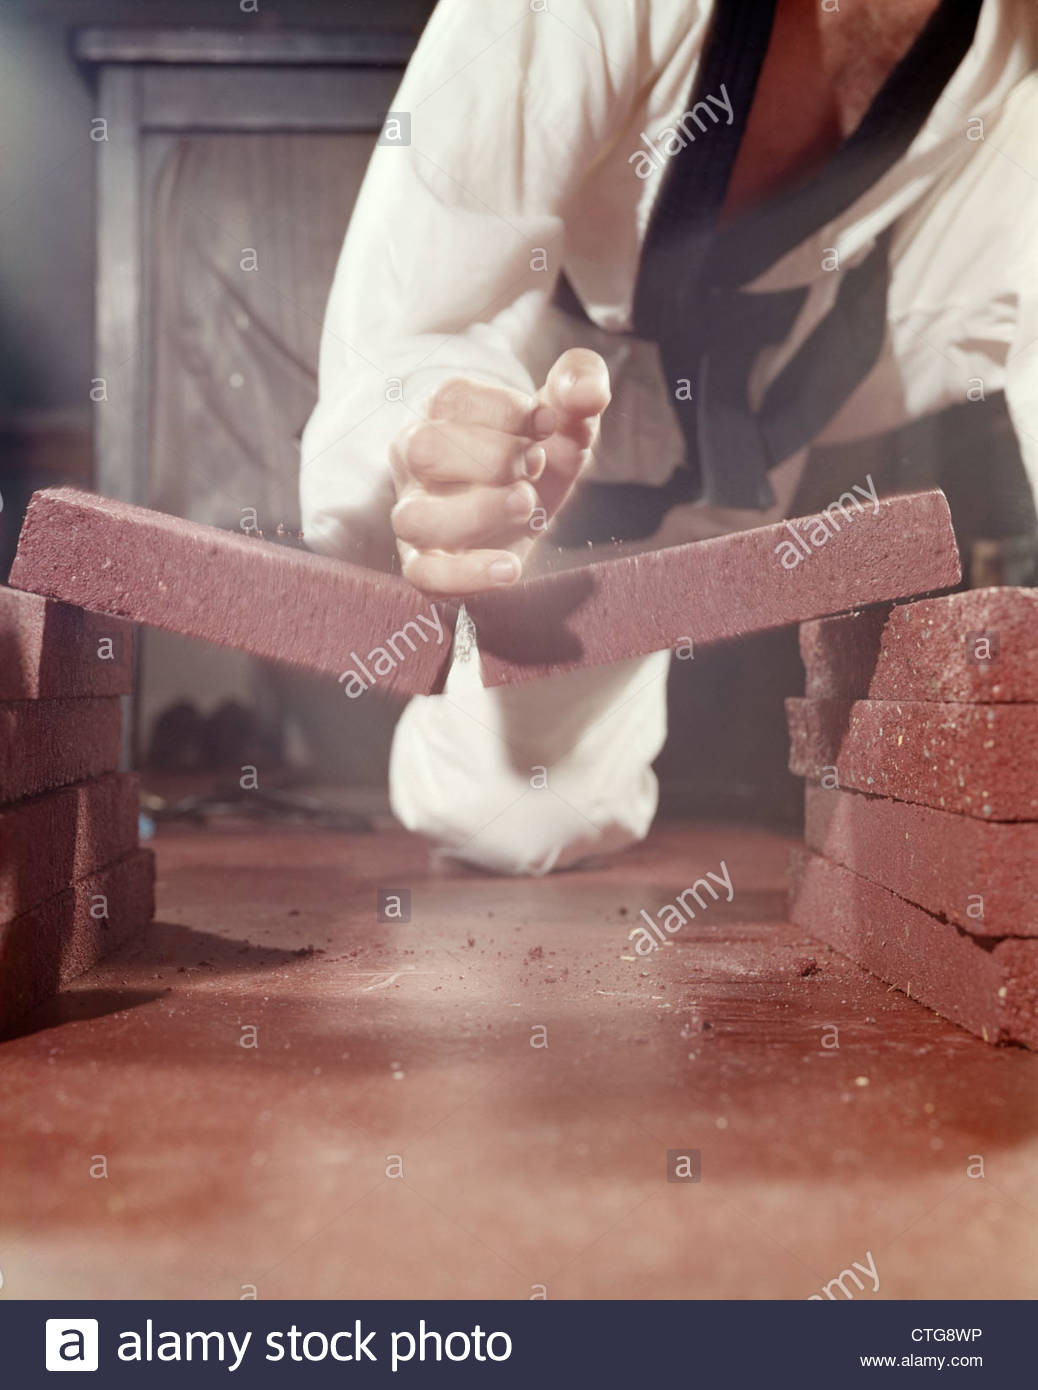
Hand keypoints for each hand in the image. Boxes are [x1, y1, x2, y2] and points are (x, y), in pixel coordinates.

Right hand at [389, 348, 609, 594]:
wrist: (529, 514)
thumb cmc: (538, 455)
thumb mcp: (564, 416)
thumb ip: (579, 386)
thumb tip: (585, 391)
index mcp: (440, 414)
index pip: (451, 399)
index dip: (506, 411)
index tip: (547, 425)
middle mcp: (415, 462)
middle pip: (424, 450)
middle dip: (490, 458)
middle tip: (536, 466)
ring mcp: (415, 515)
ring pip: (415, 518)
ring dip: (477, 513)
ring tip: (526, 505)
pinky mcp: (424, 564)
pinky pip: (424, 574)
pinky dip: (467, 575)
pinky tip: (512, 568)